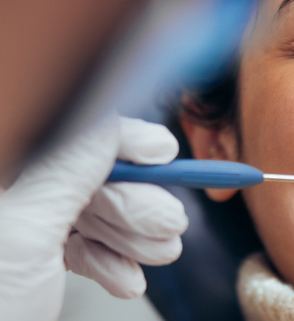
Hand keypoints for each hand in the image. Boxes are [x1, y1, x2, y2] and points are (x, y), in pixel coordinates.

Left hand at [0, 115, 187, 319]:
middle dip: (135, 205)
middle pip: (89, 177)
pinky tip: (126, 278)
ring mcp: (21, 228)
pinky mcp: (31, 260)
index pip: (68, 133)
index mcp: (4, 167)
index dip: (121, 139)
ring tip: (158, 253)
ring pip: (91, 214)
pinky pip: (82, 247)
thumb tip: (118, 123)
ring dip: (133, 237)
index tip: (163, 152)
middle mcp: (11, 194)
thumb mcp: (25, 231)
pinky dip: (111, 262)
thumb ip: (72, 166)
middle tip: (168, 224)